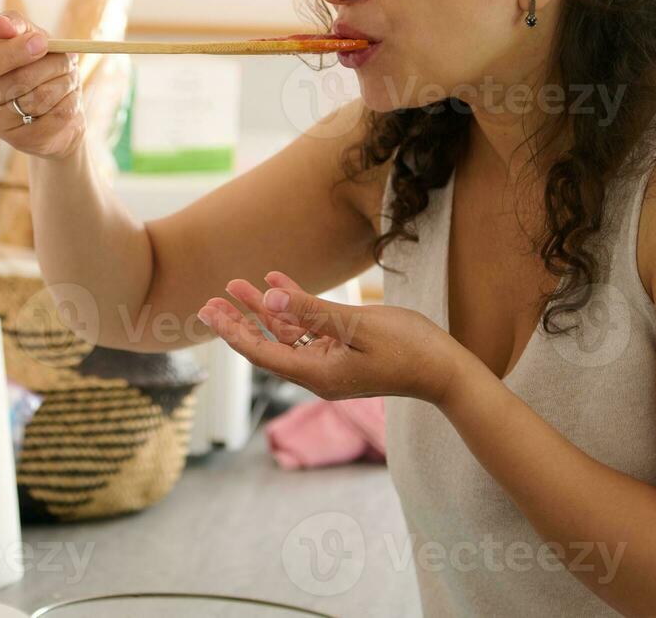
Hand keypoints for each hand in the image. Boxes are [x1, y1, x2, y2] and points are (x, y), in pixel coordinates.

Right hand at [0, 10, 84, 160]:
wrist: (60, 107)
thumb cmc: (40, 64)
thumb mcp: (30, 36)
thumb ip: (13, 25)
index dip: (10, 52)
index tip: (41, 43)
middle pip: (17, 80)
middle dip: (51, 65)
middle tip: (66, 59)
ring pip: (41, 98)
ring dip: (65, 81)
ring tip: (67, 78)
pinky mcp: (24, 142)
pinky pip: (57, 116)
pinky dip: (71, 101)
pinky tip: (67, 99)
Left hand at [196, 270, 468, 405]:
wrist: (448, 372)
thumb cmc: (409, 349)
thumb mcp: (358, 325)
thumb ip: (312, 311)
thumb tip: (270, 297)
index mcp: (317, 373)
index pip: (261, 353)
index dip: (232, 331)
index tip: (208, 311)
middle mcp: (318, 373)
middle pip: (266, 345)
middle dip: (238, 321)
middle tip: (208, 301)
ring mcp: (331, 364)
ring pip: (286, 334)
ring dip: (263, 309)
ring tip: (236, 284)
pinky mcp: (345, 353)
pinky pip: (309, 330)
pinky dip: (293, 308)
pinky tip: (277, 281)